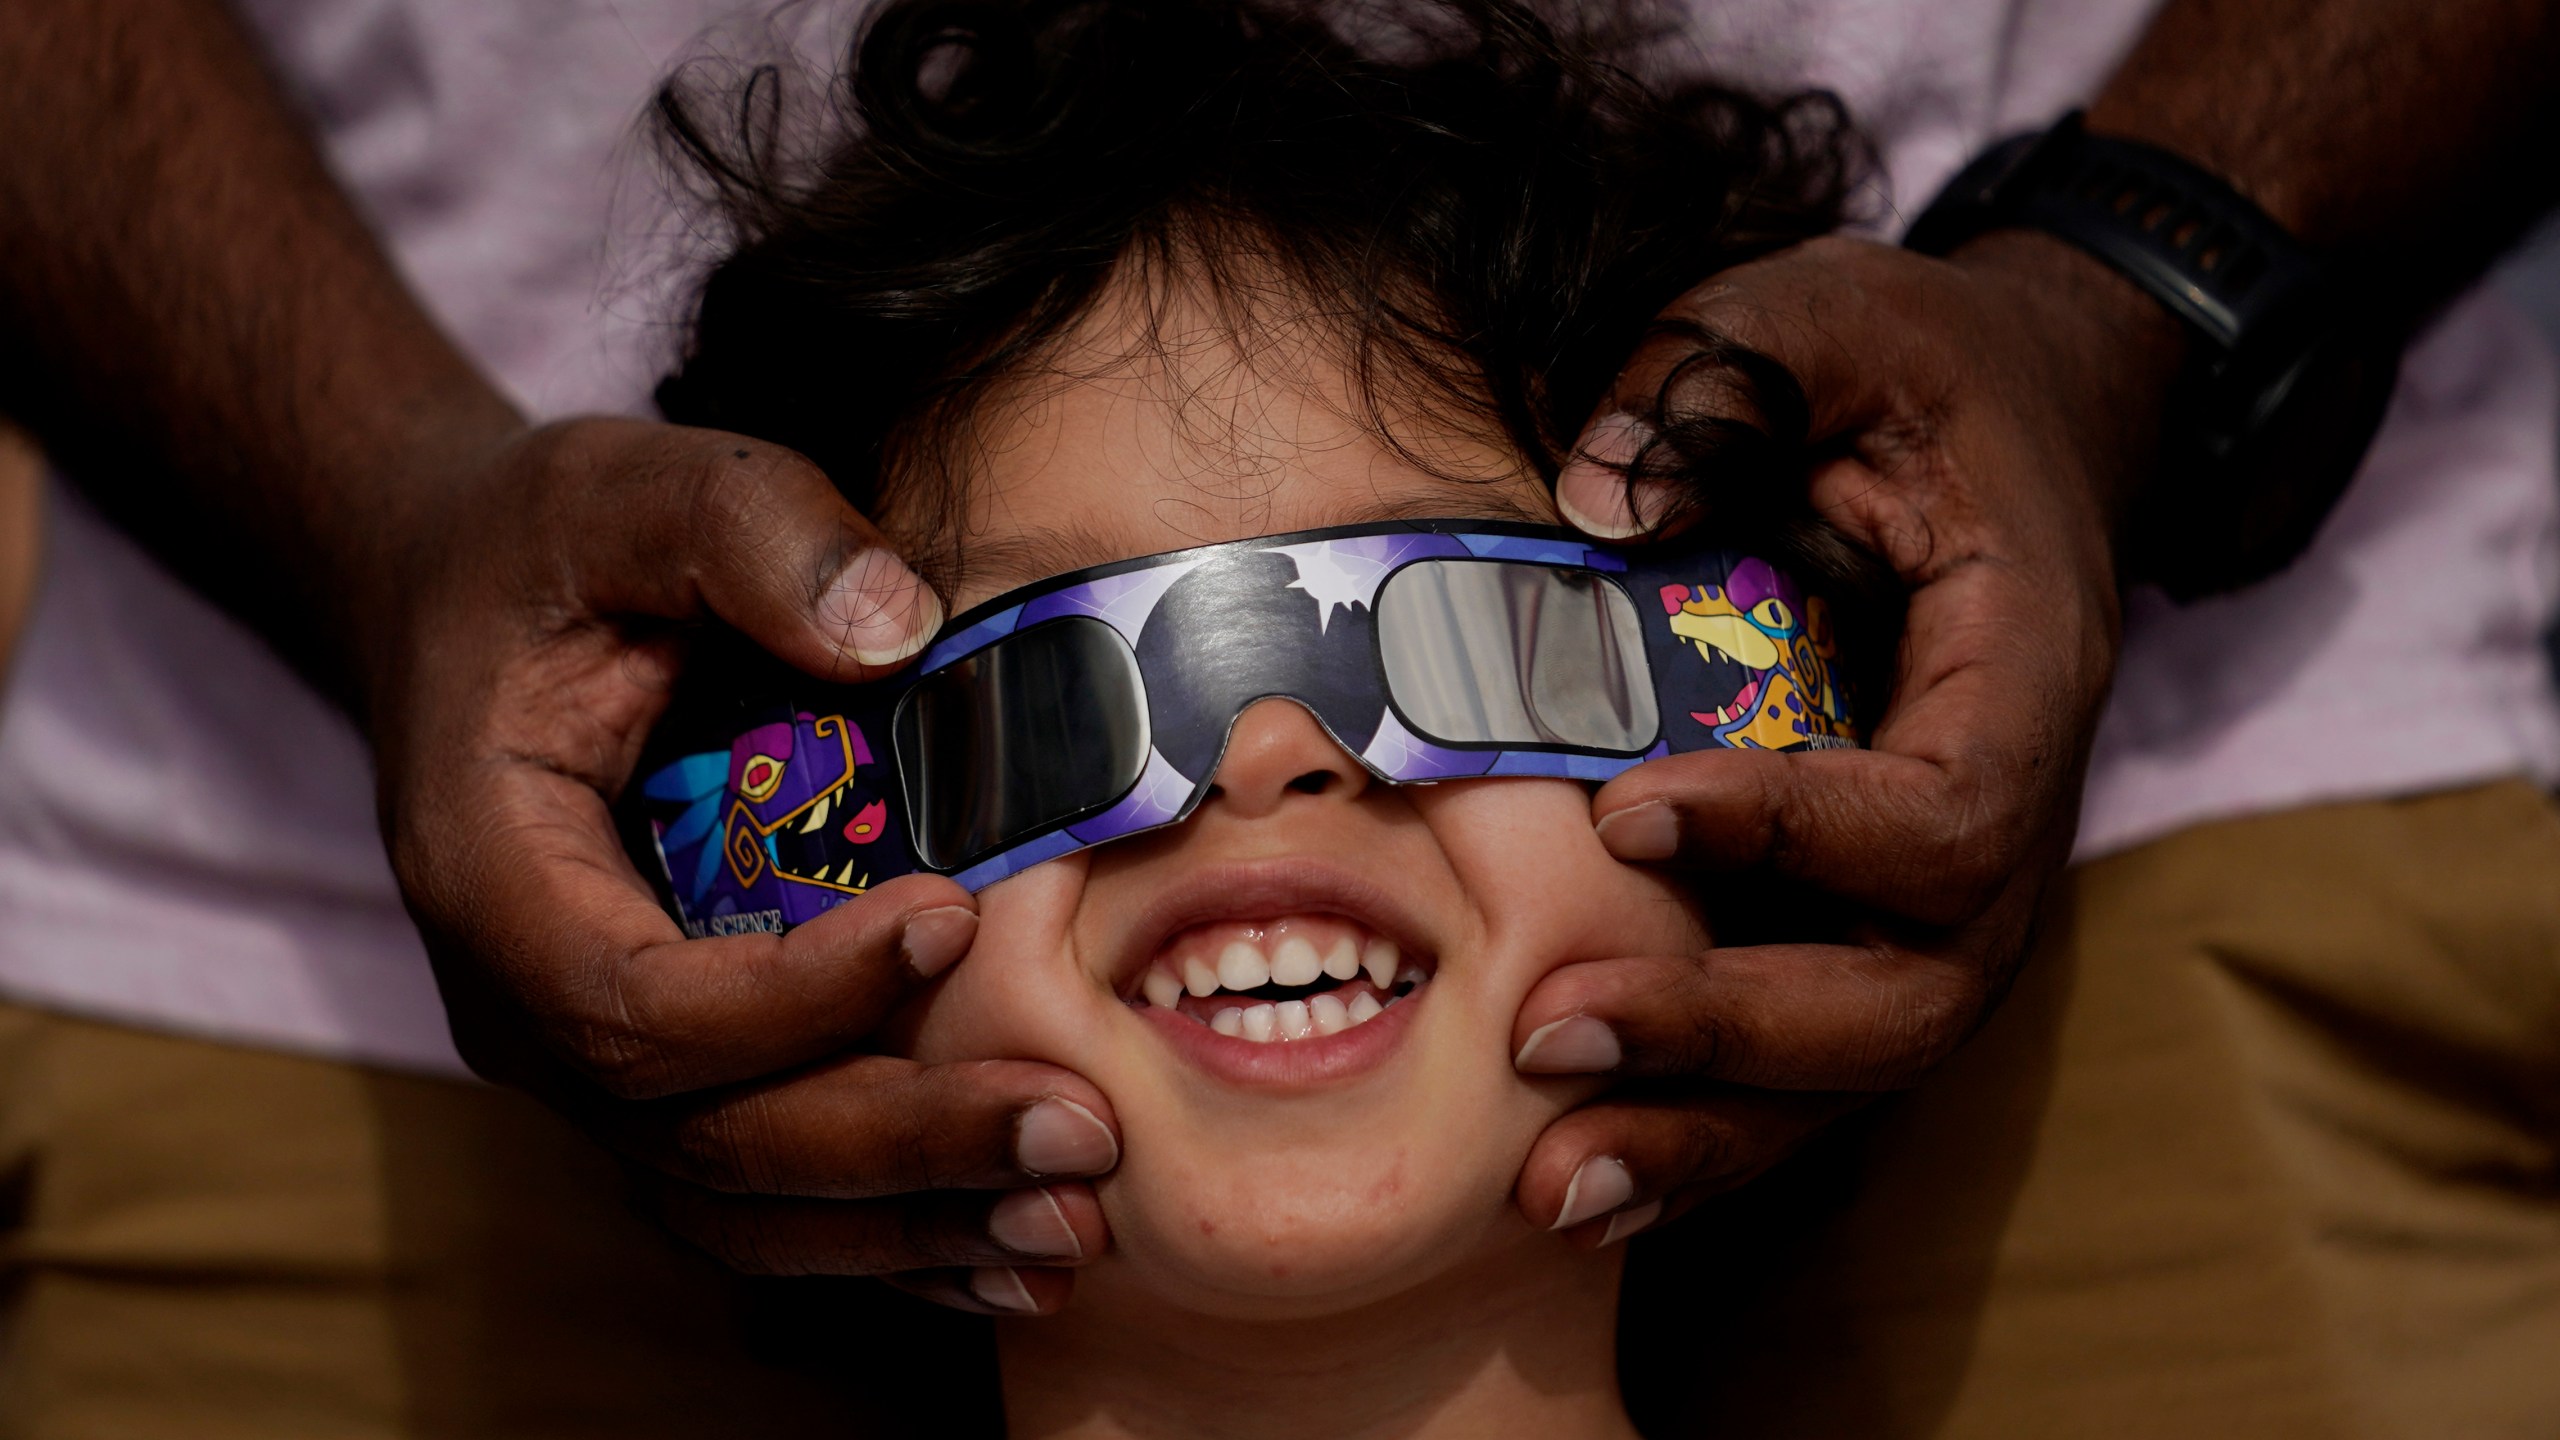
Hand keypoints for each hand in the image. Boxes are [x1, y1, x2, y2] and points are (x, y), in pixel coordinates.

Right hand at [361, 416, 1118, 1313]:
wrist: (459, 608)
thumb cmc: (543, 551)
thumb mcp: (626, 489)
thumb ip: (748, 529)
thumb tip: (897, 622)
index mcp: (495, 879)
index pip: (636, 1005)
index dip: (797, 995)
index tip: (954, 914)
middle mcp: (528, 1011)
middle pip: (708, 1145)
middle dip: (898, 1149)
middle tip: (1078, 1131)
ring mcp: (591, 1066)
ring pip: (739, 1207)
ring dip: (910, 1231)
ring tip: (1072, 1223)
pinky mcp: (663, 1081)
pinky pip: (763, 1201)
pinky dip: (887, 1240)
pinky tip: (1012, 1253)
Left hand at [1511, 232, 2184, 1241]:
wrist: (2020, 422)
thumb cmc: (1918, 370)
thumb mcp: (1830, 313)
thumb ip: (1720, 376)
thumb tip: (1590, 502)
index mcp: (2023, 670)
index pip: (1950, 810)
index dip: (1801, 833)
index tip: (1628, 809)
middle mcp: (2009, 815)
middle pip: (1915, 992)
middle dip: (1732, 1032)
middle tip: (1542, 1031)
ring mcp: (1951, 892)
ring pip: (1866, 1068)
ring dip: (1711, 1134)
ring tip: (1546, 1185)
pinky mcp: (1878, 921)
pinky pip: (1818, 1063)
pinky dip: (1713, 1130)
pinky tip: (1591, 1180)